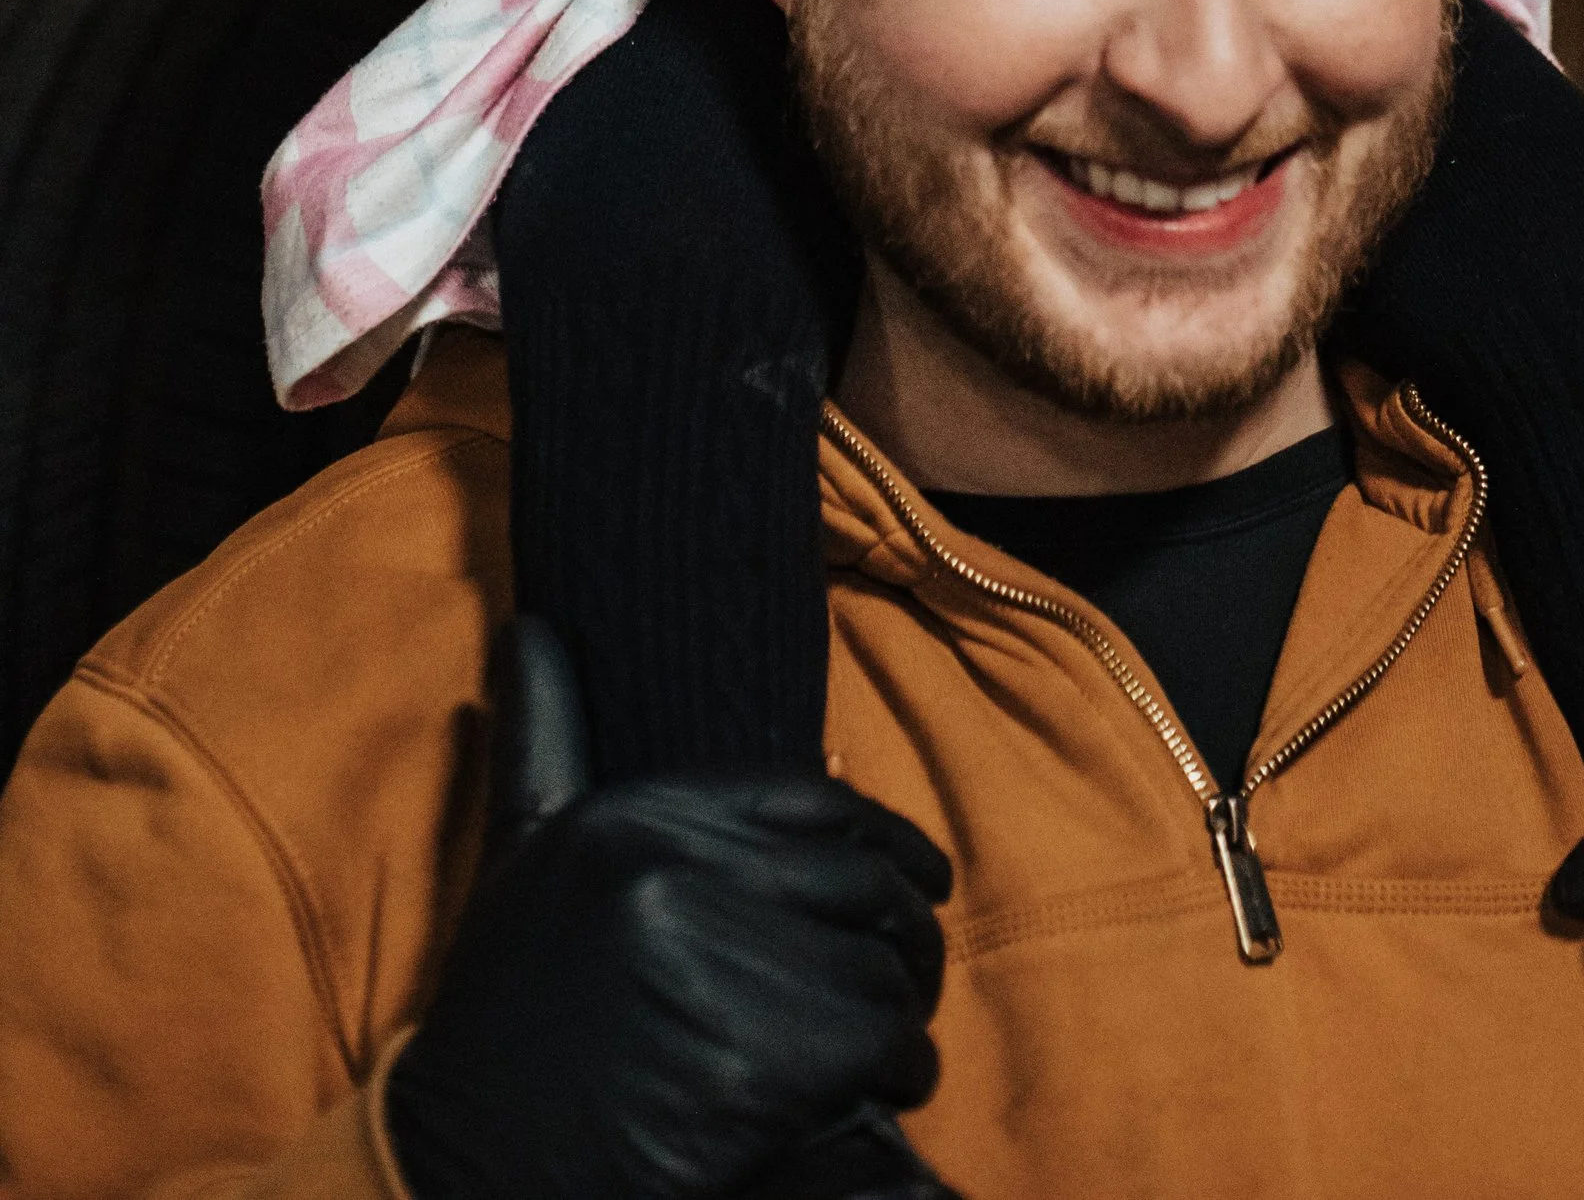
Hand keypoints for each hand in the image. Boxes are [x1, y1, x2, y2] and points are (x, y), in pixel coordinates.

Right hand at [387, 620, 956, 1199]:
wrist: (468, 1168)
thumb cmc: (506, 1017)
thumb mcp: (521, 860)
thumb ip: (542, 739)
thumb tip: (528, 630)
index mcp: (635, 818)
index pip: (819, 802)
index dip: (890, 842)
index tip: (923, 879)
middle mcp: (674, 878)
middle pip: (863, 885)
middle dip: (909, 934)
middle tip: (914, 974)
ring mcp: (711, 974)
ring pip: (879, 968)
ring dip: (907, 1010)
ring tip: (898, 1042)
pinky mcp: (743, 1074)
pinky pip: (876, 1047)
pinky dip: (901, 1069)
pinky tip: (884, 1088)